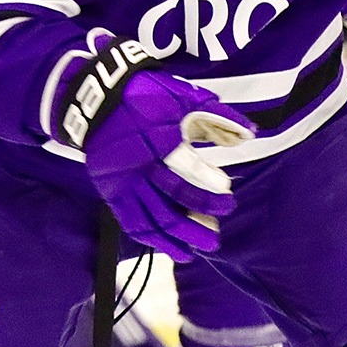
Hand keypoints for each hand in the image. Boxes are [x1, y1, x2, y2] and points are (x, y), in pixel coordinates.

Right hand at [70, 55, 253, 260]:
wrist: (97, 99)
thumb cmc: (145, 95)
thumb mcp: (183, 96)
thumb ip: (217, 115)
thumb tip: (250, 134)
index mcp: (156, 143)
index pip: (185, 174)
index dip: (207, 189)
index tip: (227, 194)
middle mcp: (137, 169)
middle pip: (168, 206)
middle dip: (196, 222)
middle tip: (216, 231)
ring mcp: (121, 183)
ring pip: (148, 220)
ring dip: (174, 239)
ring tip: (194, 250)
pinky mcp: (110, 191)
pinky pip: (129, 221)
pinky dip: (149, 237)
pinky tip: (168, 247)